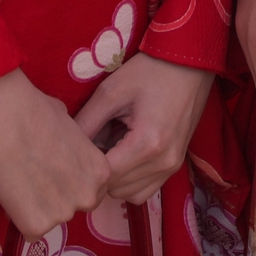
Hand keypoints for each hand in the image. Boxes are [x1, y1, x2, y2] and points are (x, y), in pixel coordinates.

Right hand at [0, 68, 109, 239]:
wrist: (7, 117)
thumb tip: (66, 150)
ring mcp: (63, 214)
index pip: (90, 190)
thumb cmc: (36, 111)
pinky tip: (13, 192)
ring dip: (38, 207)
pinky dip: (20, 217)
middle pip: (73, 208)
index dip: (70, 183)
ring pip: (50, 219)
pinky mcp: (37, 226)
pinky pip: (30, 230)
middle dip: (57, 198)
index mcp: (100, 172)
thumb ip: (75, 150)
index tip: (54, 173)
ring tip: (21, 179)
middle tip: (36, 178)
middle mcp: (88, 197)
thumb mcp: (71, 126)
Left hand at [73, 53, 213, 203]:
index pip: (104, 176)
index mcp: (147, 144)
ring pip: (129, 194)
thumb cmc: (150, 71)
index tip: (78, 147)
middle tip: (95, 141)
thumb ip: (86, 122)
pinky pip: (145, 189)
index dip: (86, 164)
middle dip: (99, 170)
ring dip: (114, 177)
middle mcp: (163, 162)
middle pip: (115, 188)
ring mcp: (172, 166)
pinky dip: (130, 179)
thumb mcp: (111, 91)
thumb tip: (66, 147)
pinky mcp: (176, 165)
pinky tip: (124, 153)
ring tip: (111, 145)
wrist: (189, 61)